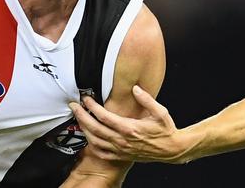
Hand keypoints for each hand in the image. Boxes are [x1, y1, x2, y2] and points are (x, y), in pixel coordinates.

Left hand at [69, 85, 188, 163]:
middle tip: (73, 106)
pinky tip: (88, 137)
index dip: (92, 106)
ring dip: (84, 128)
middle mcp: (122, 140)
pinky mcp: (121, 156)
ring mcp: (120, 150)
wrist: (171, 150)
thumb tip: (135, 88)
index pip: (104, 116)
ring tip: (78, 118)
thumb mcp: (160, 112)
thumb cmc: (166, 130)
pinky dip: (91, 145)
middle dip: (81, 116)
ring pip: (95, 140)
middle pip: (95, 128)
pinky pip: (101, 153)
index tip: (85, 98)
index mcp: (130, 128)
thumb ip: (147, 99)